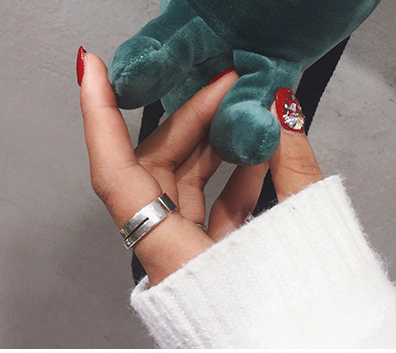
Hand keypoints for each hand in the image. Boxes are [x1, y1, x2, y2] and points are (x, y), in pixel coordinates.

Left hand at [78, 49, 322, 285]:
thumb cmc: (304, 325)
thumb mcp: (303, 234)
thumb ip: (293, 164)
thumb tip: (281, 108)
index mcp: (175, 260)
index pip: (115, 176)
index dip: (99, 117)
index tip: (91, 69)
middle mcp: (168, 261)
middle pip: (157, 169)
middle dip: (191, 116)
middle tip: (227, 80)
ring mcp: (188, 262)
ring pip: (182, 185)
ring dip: (215, 141)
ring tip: (247, 108)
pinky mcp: (211, 263)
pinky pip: (211, 206)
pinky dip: (234, 173)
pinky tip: (260, 150)